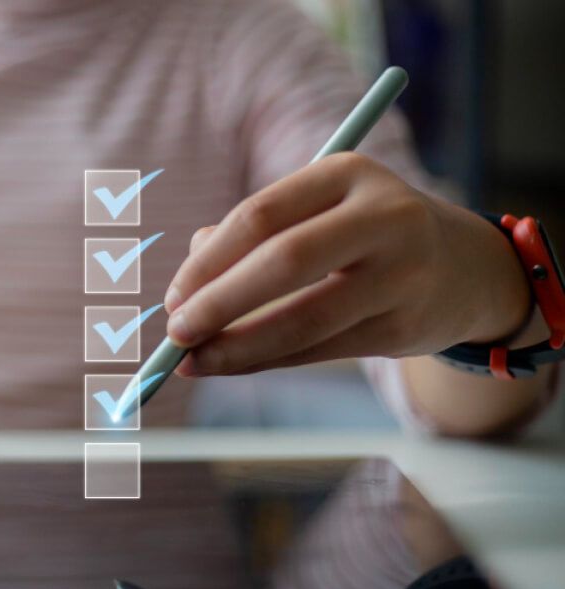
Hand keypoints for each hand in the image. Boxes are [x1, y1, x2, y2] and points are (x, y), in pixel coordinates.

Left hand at [163, 153, 529, 375]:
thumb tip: (186, 290)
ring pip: (304, 318)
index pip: (260, 214)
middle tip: (174, 333)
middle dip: (218, 302)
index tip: (172, 296)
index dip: (208, 261)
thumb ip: (252, 238)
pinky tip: (232, 366)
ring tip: (193, 362)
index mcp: (346, 173)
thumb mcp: (315, 212)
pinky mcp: (407, 326)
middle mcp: (384, 217)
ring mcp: (403, 273)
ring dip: (238, 347)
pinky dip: (268, 362)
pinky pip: (322, 350)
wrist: (465, 268)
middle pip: (284, 261)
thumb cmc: (359, 236)